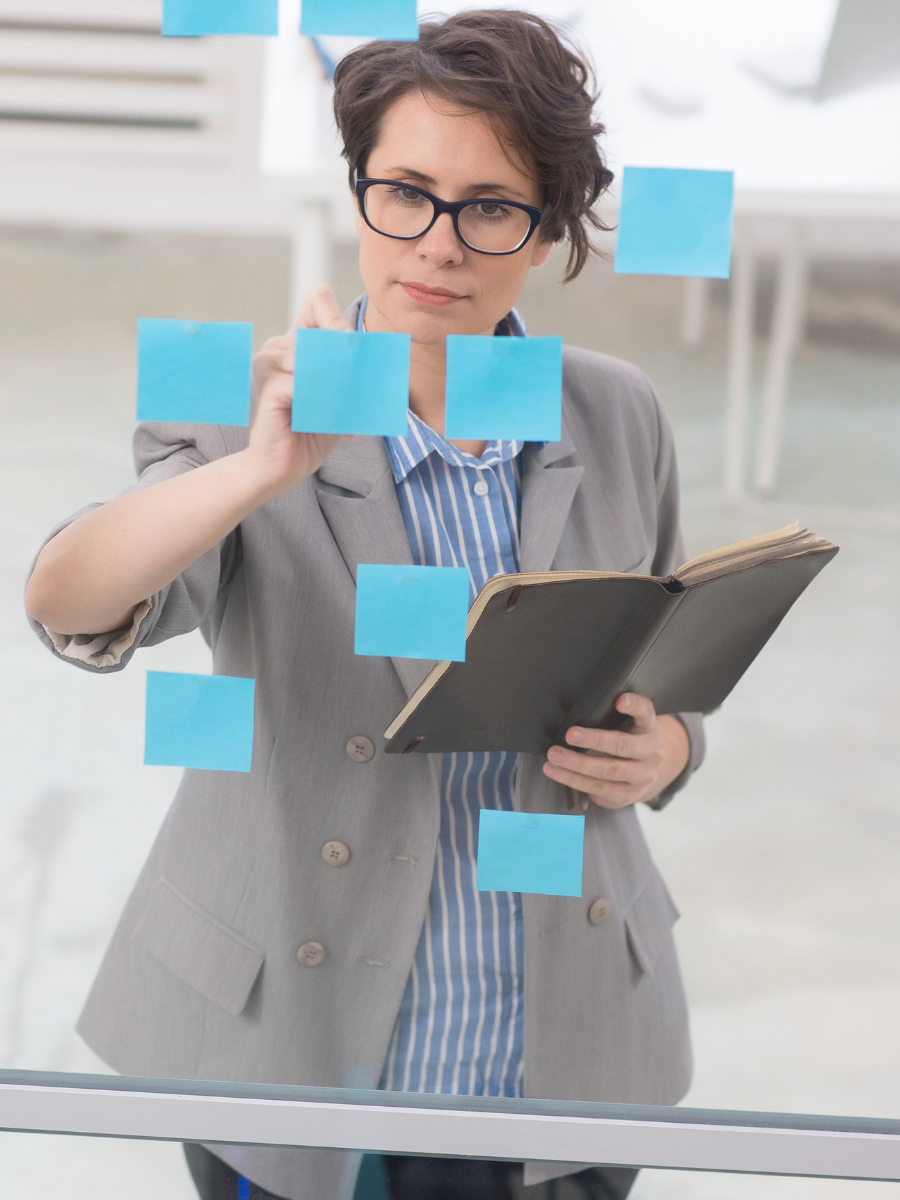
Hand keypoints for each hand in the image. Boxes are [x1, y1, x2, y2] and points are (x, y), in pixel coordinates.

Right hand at [244, 285, 351, 497]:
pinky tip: (325, 417)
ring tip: (339, 407)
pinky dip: (326, 401)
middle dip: (348, 358)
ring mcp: (269, 363)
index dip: (339, 316)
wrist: (282, 468)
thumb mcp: (340, 400)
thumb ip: (354, 377)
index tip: (352, 347)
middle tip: (355, 388)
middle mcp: (279, 347)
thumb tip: (384, 362)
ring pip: (319, 355)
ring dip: (338, 383)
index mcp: (296, 344)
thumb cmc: (310, 433)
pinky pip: (309, 382)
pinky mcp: (270, 386)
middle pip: (326, 329)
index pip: (318, 299)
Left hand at [542, 694, 689, 808]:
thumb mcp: (627, 724)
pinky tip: (557, 772)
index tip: (619, 701)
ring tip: (555, 756)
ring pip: (608, 770)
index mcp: (649, 727)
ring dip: (577, 763)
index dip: (634, 705)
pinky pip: (599, 788)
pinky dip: (574, 780)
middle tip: (569, 734)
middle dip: (594, 740)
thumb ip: (610, 717)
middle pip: (622, 745)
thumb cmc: (627, 739)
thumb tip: (576, 711)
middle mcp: (651, 751)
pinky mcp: (629, 794)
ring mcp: (643, 776)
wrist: (644, 772)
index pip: (646, 711)